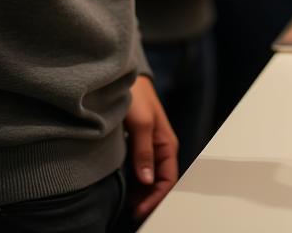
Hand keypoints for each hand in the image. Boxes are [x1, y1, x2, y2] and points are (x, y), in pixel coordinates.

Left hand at [124, 75, 177, 220]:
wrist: (122, 79)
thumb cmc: (136, 97)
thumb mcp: (140, 124)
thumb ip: (144, 152)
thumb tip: (147, 180)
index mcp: (167, 144)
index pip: (169, 179)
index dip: (156, 197)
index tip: (138, 210)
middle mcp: (160, 149)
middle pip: (160, 182)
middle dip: (149, 199)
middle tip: (130, 212)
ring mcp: (148, 148)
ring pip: (149, 178)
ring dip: (141, 193)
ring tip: (125, 205)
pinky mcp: (137, 147)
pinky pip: (139, 171)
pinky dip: (134, 183)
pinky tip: (124, 189)